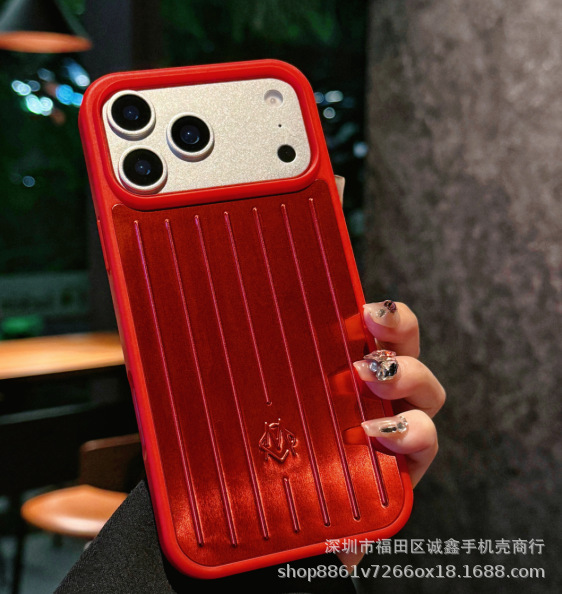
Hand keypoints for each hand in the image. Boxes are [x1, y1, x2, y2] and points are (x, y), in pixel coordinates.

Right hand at [337, 300, 444, 567]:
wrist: (291, 452)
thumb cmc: (313, 474)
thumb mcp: (329, 504)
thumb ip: (343, 529)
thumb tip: (349, 558)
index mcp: (392, 449)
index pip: (419, 436)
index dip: (411, 433)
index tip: (376, 433)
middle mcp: (390, 407)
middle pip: (421, 387)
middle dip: (406, 378)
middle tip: (368, 375)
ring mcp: (373, 373)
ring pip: (404, 347)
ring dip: (396, 335)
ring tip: (370, 324)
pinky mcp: (349, 346)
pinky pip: (373, 325)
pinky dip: (376, 314)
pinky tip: (357, 303)